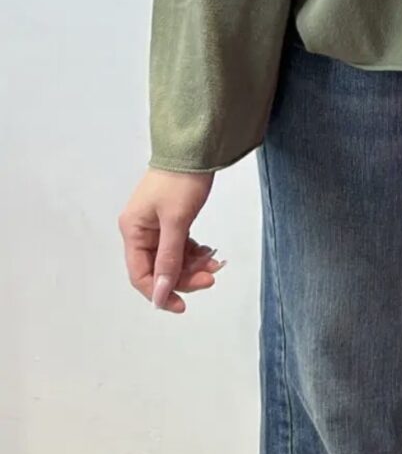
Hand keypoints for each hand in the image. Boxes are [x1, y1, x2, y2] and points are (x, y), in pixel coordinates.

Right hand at [119, 168, 225, 315]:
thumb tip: (161, 294)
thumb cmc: (181, 181)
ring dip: (192, 265)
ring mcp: (156, 225)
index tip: (182, 305)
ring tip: (215, 262)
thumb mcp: (176, 221)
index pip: (140, 275)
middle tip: (211, 277)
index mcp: (133, 231)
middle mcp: (140, 230)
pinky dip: (194, 252)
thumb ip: (169, 259)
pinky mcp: (171, 220)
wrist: (196, 148)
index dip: (160, 293)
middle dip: (184, 276)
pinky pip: (180, 246)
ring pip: (172, 259)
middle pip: (159, 268)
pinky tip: (209, 252)